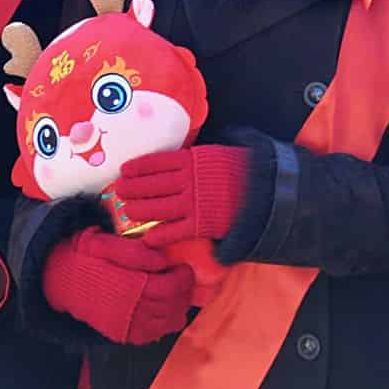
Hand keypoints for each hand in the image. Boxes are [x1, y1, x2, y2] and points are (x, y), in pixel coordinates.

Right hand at [43, 228, 195, 345]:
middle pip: (176, 305)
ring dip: (178, 307)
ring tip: (173, 294)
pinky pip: (155, 335)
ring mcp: (129, 326)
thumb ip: (133, 251)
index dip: (184, 277)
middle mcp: (132, 311)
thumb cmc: (86, 259)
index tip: (183, 267)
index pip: (173, 287)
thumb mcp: (102, 244)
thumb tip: (161, 261)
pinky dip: (164, 323)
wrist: (61, 283)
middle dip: (184, 292)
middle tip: (181, 280)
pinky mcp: (124, 335)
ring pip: (170, 322)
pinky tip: (160, 309)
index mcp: (130, 287)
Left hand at [115, 146, 249, 246]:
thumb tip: (185, 152)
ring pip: (156, 208)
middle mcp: (188, 181)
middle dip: (131, 188)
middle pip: (151, 185)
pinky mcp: (201, 224)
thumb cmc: (246, 169)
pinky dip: (159, 235)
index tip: (125, 170)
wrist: (269, 191)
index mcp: (192, 160)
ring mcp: (193, 203)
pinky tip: (148, 237)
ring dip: (138, 210)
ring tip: (128, 210)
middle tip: (119, 191)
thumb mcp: (221, 152)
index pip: (157, 162)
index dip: (138, 167)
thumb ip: (199, 155)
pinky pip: (173, 231)